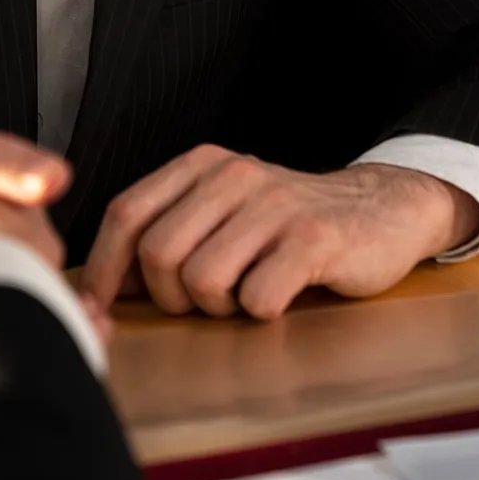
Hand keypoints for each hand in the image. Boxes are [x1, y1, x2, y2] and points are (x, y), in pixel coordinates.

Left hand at [82, 145, 478, 320]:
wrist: (382, 209)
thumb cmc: (289, 224)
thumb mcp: (223, 212)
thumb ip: (169, 234)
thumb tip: (106, 287)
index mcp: (200, 166)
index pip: (126, 213)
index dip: (103, 267)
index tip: (97, 307)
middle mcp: (231, 176)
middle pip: (158, 255)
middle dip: (171, 298)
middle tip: (206, 302)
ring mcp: (273, 205)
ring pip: (202, 280)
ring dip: (218, 308)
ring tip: (246, 295)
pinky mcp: (312, 240)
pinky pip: (257, 297)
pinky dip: (261, 313)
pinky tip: (280, 296)